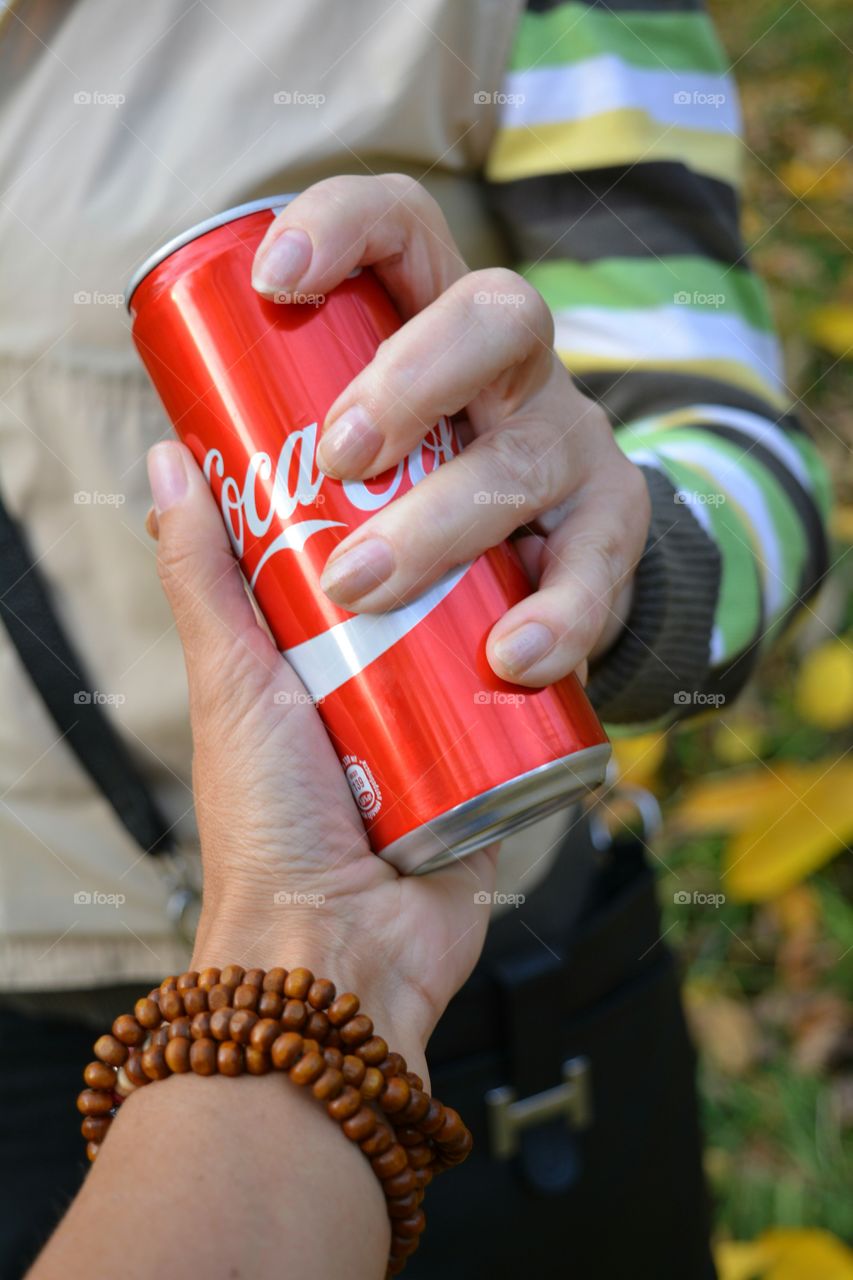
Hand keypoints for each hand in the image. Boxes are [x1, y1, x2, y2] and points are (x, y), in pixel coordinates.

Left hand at [147, 441, 497, 1086]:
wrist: (345, 952)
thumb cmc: (270, 826)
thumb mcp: (232, 679)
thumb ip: (203, 576)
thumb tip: (169, 462)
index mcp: (307, 658)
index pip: (346, 550)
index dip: (372, 494)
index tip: (405, 432)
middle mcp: (372, 686)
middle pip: (425, 586)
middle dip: (457, 542)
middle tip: (487, 488)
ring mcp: (435, 727)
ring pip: (486, 635)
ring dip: (510, 600)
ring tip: (537, 545)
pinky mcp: (492, 768)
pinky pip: (529, 706)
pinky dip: (548, 670)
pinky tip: (568, 622)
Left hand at [252, 174, 650, 685]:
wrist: (484, 693)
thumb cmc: (370, 604)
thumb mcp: (284, 565)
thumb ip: (224, 539)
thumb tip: (168, 464)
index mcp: (424, 351)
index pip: (402, 238)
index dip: (346, 225)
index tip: (276, 279)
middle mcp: (508, 384)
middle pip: (492, 314)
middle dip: (411, 376)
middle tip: (337, 458)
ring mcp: (568, 455)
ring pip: (529, 450)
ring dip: (442, 517)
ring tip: (361, 584)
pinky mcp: (609, 541)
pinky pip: (597, 567)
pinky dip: (558, 613)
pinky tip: (509, 655)